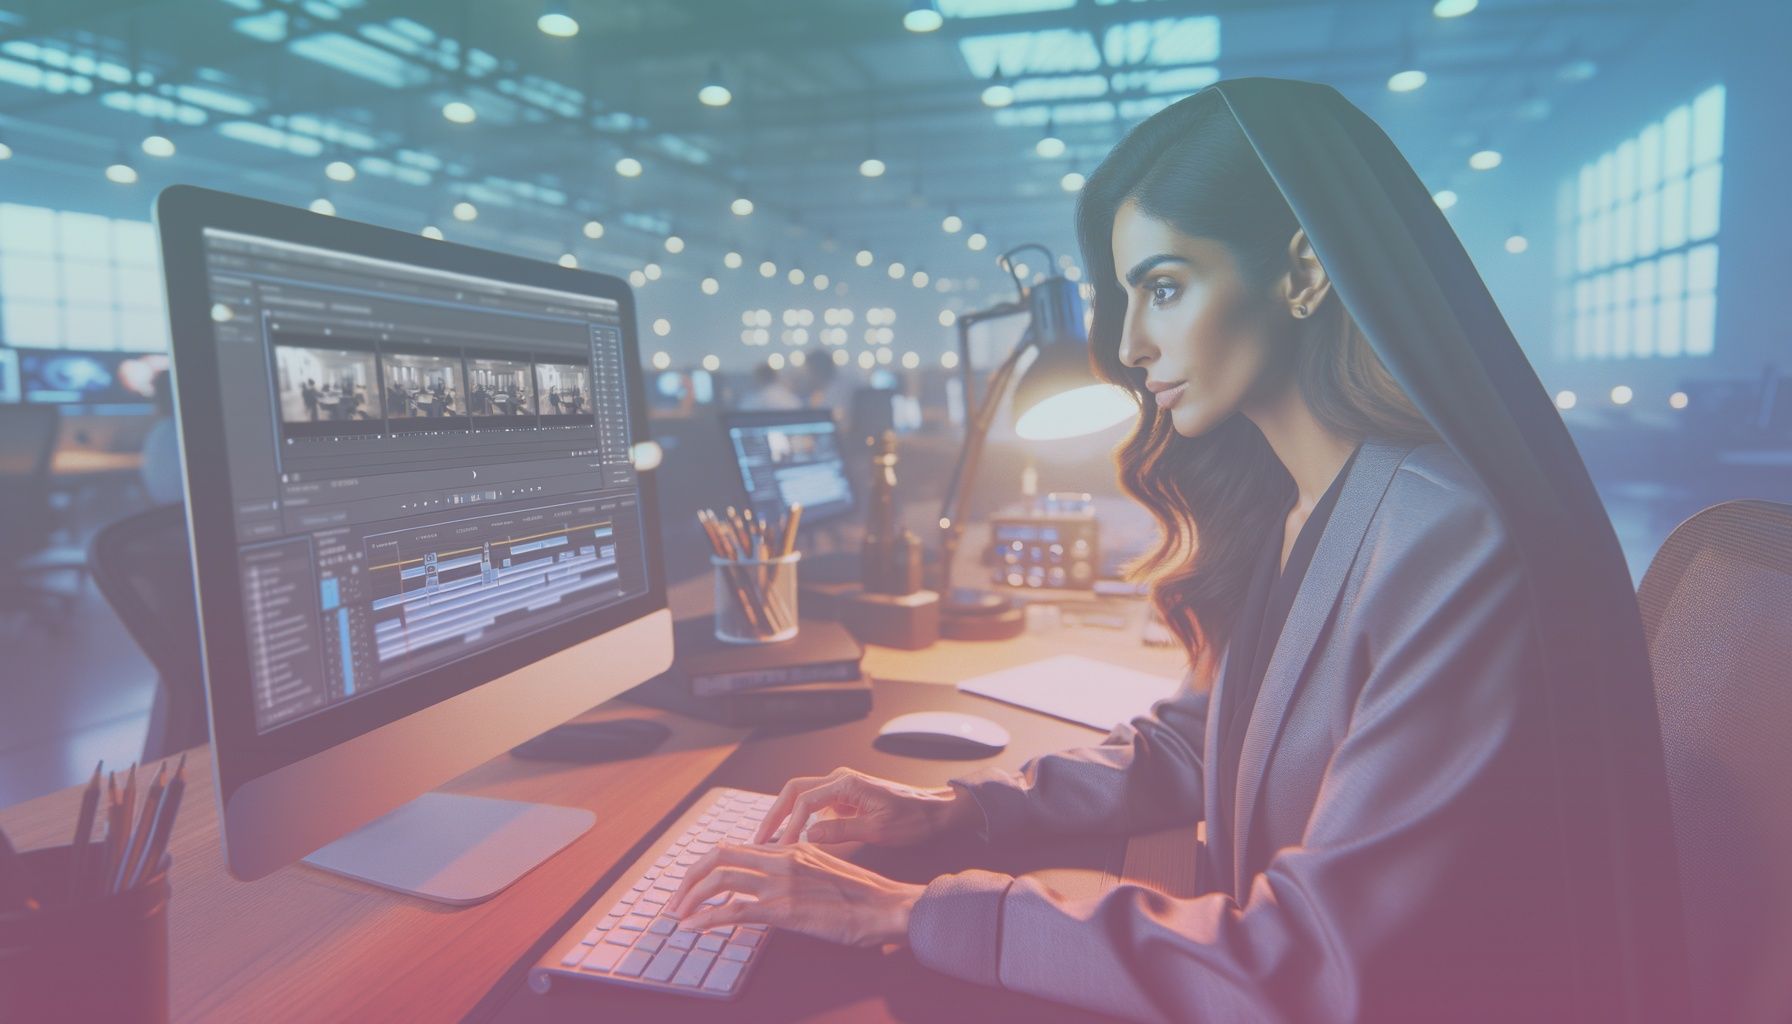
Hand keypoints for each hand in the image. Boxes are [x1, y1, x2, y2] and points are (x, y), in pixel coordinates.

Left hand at [664, 842, 923, 947]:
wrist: (886, 906)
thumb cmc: (862, 895)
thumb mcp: (824, 870)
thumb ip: (795, 869)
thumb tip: (772, 881)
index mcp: (790, 848)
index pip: (734, 847)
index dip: (705, 863)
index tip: (691, 882)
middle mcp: (781, 859)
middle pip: (717, 857)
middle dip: (688, 878)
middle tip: (675, 899)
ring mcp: (781, 883)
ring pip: (719, 880)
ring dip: (691, 898)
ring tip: (678, 915)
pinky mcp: (783, 909)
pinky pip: (734, 911)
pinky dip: (706, 919)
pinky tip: (695, 928)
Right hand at [752, 767, 978, 846]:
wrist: (936, 812)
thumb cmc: (913, 819)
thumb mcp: (878, 829)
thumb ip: (841, 831)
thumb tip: (808, 836)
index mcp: (846, 784)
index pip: (804, 802)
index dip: (788, 826)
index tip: (780, 849)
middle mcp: (841, 781)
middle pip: (794, 791)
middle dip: (774, 814)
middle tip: (757, 840)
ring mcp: (843, 789)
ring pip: (802, 797)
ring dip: (784, 816)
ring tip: (768, 840)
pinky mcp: (846, 800)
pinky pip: (815, 806)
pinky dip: (799, 820)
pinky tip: (792, 840)